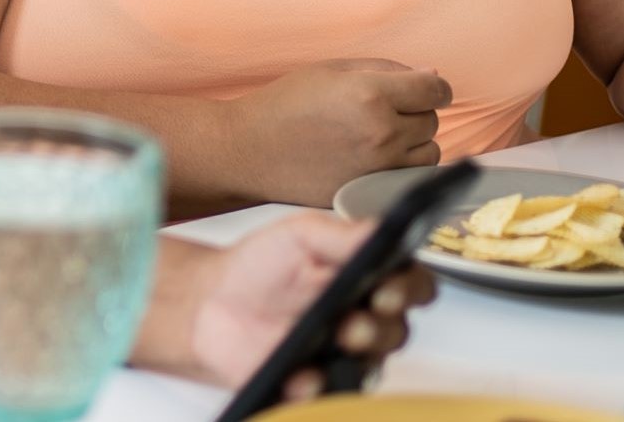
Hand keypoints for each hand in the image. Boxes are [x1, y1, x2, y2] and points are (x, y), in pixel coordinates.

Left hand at [175, 215, 436, 397]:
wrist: (211, 302)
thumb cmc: (262, 268)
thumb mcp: (299, 237)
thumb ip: (340, 235)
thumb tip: (382, 230)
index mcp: (369, 281)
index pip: (411, 286)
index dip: (410, 288)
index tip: (390, 286)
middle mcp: (364, 321)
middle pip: (396, 331)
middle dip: (381, 326)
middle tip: (357, 318)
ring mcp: (342, 357)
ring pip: (370, 366)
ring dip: (359, 355)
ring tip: (340, 337)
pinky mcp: (313, 384)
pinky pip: (325, 394)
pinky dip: (316, 386)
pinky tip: (303, 376)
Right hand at [227, 60, 452, 206]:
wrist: (246, 150)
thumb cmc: (283, 105)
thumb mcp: (331, 70)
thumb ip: (386, 69)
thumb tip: (433, 78)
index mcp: (371, 94)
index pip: (436, 91)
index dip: (433, 88)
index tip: (424, 90)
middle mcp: (381, 133)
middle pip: (432, 121)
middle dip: (416, 112)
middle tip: (382, 111)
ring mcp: (377, 167)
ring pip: (429, 153)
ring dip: (414, 143)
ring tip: (379, 136)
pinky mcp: (369, 191)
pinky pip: (409, 178)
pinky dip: (402, 167)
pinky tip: (375, 158)